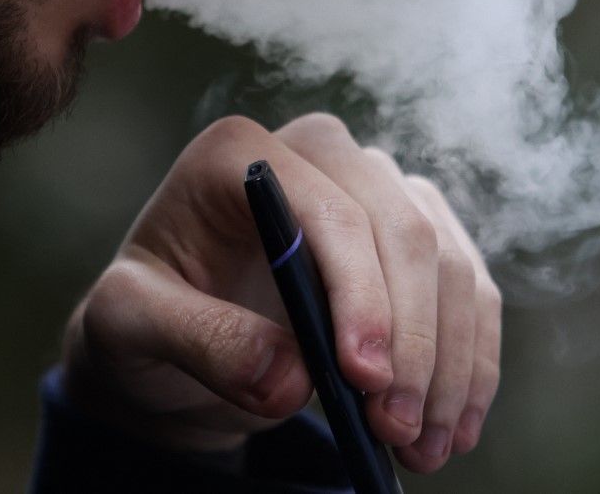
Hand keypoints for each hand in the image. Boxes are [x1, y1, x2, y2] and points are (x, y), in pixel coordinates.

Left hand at [62, 114, 501, 472]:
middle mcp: (316, 155)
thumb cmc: (145, 314)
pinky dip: (470, 361)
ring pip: (449, 263)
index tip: (364, 379)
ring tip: (424, 446)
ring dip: (450, 363)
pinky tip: (453, 425)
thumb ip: (198, 339)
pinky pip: (467, 290)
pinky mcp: (409, 234)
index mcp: (241, 153)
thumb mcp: (129, 325)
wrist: (172, 334)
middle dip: (413, 340)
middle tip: (396, 428)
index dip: (361, 293)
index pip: (331, 211)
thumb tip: (288, 379)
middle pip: (405, 231)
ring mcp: (371, 189)